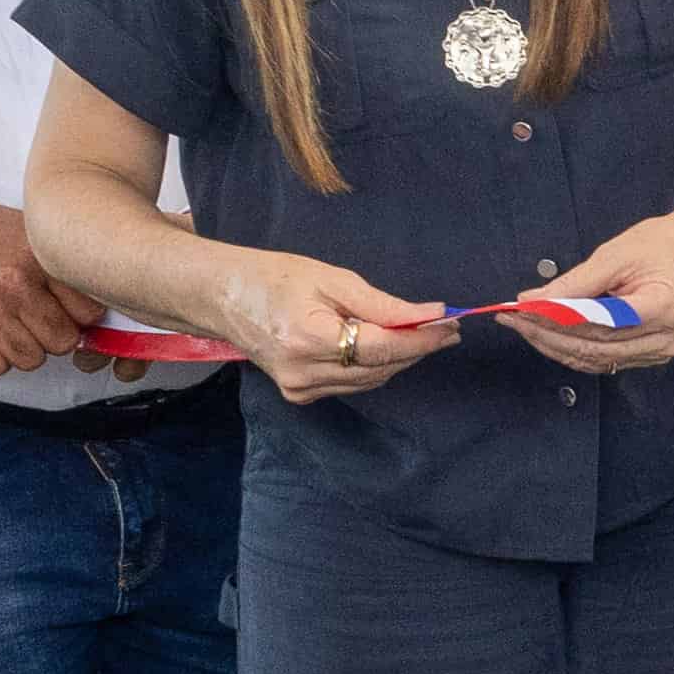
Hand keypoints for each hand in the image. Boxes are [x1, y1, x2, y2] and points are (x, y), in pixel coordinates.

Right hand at [0, 195, 103, 376]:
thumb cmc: (0, 237)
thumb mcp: (43, 239)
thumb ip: (72, 272)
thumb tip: (111, 307)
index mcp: (40, 260)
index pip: (88, 314)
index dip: (84, 318)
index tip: (72, 310)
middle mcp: (12, 284)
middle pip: (61, 343)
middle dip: (57, 337)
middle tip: (43, 321)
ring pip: (29, 360)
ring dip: (28, 350)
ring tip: (19, 326)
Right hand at [197, 247, 451, 402]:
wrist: (224, 297)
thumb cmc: (275, 277)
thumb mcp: (331, 279)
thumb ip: (382, 303)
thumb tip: (428, 314)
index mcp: (309, 339)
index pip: (382, 347)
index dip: (421, 339)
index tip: (450, 326)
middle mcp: (304, 373)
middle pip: (381, 368)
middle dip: (417, 348)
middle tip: (443, 327)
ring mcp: (300, 389)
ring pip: (371, 381)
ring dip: (399, 359)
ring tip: (420, 334)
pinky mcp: (299, 395)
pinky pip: (352, 385)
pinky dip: (374, 367)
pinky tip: (383, 346)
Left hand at [511, 203, 673, 373]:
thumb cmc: (665, 244)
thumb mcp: (617, 253)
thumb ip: (576, 282)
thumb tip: (533, 300)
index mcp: (662, 307)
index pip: (597, 322)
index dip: (555, 320)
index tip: (521, 310)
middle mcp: (667, 338)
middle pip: (595, 347)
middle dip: (548, 334)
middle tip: (514, 319)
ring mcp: (663, 351)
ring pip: (597, 360)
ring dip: (557, 346)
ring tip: (525, 327)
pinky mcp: (655, 355)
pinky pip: (608, 360)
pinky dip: (576, 351)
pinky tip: (552, 338)